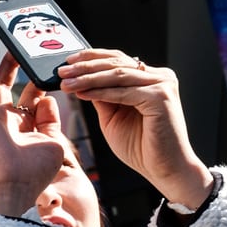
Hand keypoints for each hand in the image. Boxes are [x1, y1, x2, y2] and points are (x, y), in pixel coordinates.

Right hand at [0, 46, 64, 217]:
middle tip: (16, 51)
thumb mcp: (53, 142)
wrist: (14, 184)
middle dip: (9, 68)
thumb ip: (50, 120)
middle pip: (2, 88)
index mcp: (21, 127)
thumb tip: (47, 99)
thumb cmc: (34, 172)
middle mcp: (2, 121)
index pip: (25, 100)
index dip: (33, 84)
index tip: (42, 72)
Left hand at [58, 50, 212, 208]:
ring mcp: (162, 85)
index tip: (67, 60)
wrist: (164, 169)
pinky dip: (101, 92)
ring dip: (88, 78)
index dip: (92, 57)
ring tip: (66, 82)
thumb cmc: (141, 147)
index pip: (118, 60)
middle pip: (117, 64)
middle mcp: (159, 77)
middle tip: (61, 70)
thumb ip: (101, 97)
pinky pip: (124, 92)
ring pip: (118, 75)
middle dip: (85, 66)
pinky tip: (81, 93)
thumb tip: (80, 82)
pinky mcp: (161, 97)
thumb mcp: (113, 117)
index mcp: (150, 78)